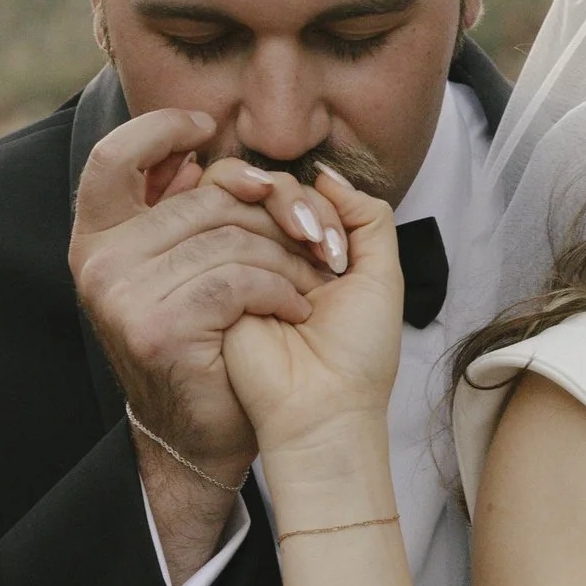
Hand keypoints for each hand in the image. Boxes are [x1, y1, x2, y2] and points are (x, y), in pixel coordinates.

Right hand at [70, 114, 336, 556]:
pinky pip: (237, 280)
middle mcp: (100, 260)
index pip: (114, 157)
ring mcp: (122, 295)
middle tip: (316, 238)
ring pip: (230, 237)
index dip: (160, 130)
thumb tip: (209, 158)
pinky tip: (294, 310)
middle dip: (278, 211)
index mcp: (102, 237)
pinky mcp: (155, 328)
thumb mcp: (198, 263)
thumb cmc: (217, 341)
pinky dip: (281, 291)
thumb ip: (199, 207)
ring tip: (307, 284)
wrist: (210, 435)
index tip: (207, 133)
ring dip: (288, 259)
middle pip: (208, 197)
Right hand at [221, 166, 408, 477]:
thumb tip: (323, 174)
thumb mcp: (380, 273)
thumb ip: (365, 215)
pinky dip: (272, 282)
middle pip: (260, 192)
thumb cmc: (357, 354)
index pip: (285, 188)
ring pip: (241, 217)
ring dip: (290, 255)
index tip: (338, 249)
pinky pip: (226, 257)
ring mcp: (230, 274)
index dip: (313, 204)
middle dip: (303, 218)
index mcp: (293, 246)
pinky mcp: (206, 301)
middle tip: (328, 262)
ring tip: (311, 296)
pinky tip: (290, 314)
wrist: (328, 412)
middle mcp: (260, 254)